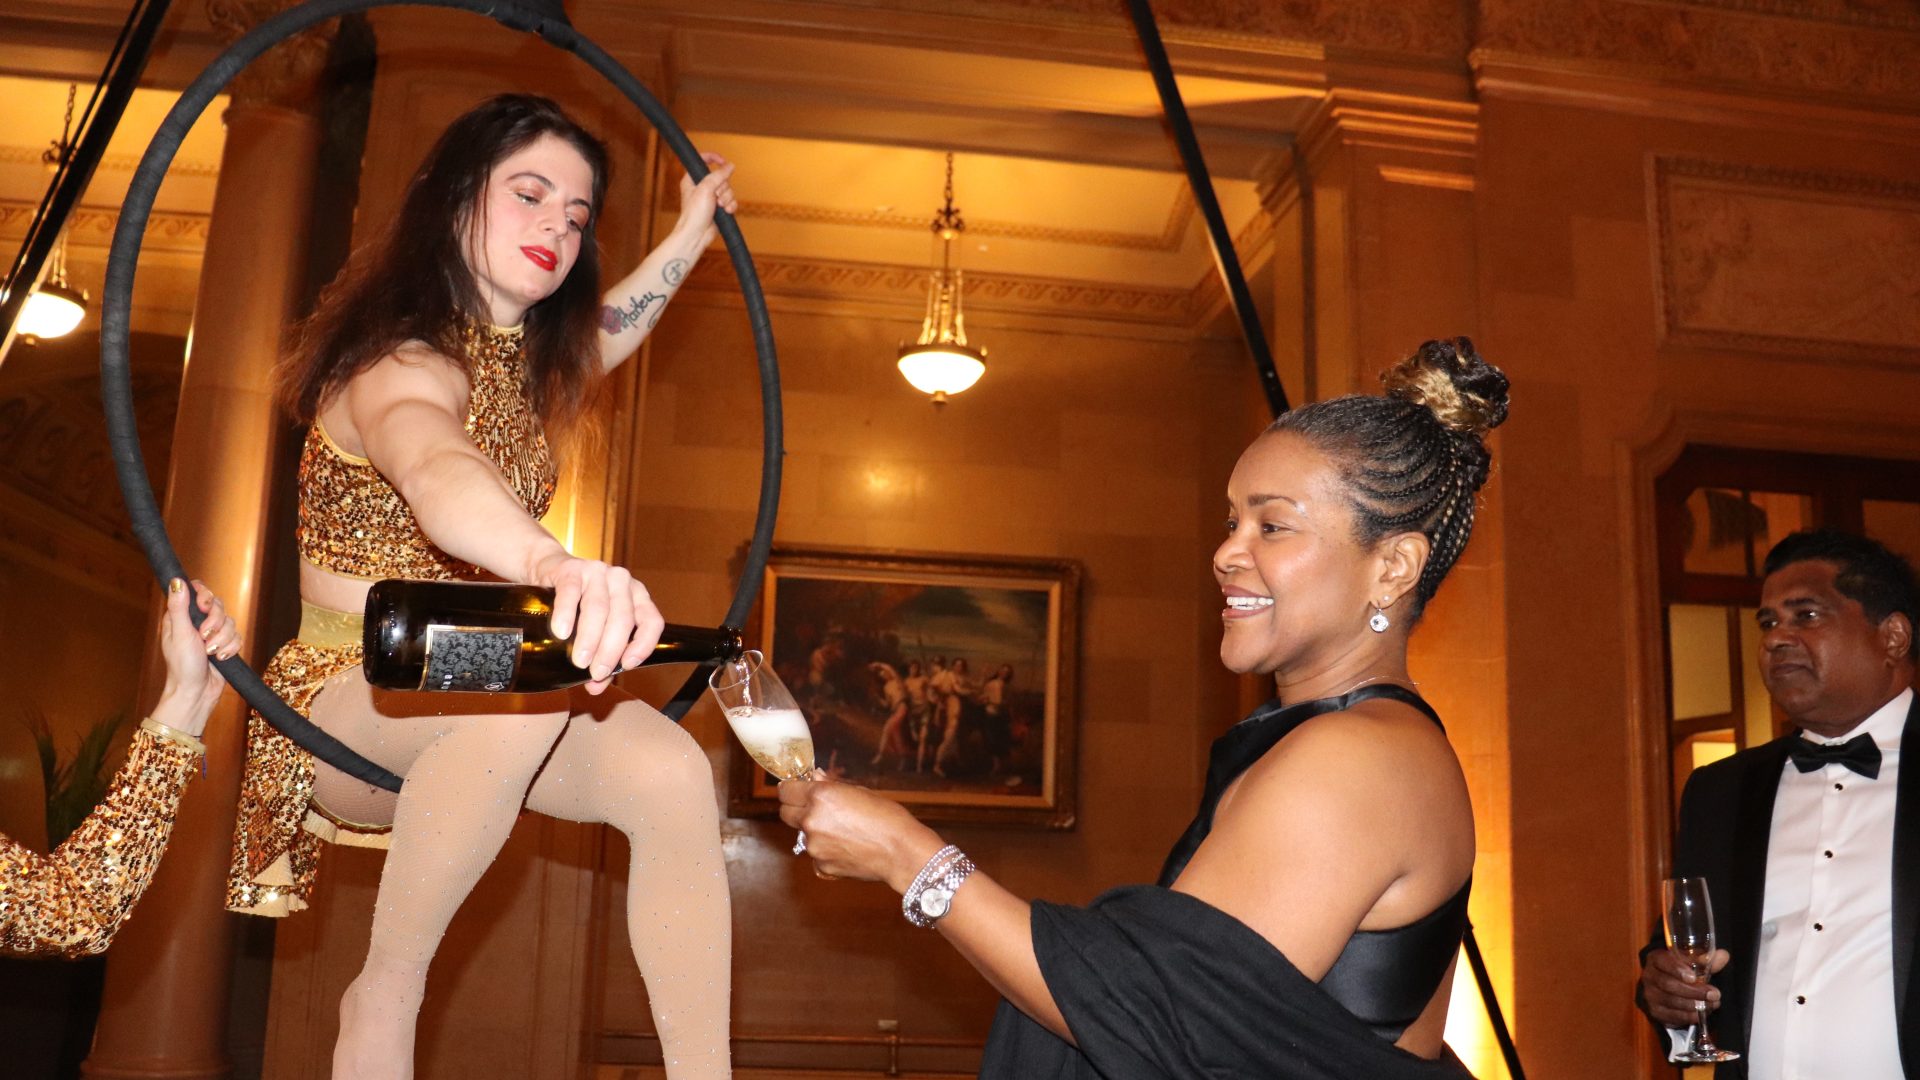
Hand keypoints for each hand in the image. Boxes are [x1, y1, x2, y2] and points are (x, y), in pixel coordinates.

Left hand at [153, 579, 239, 737]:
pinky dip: (231, 648)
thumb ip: (179, 607)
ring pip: (230, 622)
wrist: (197, 692)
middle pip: (218, 605)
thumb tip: (176, 581)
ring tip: (211, 652)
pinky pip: (238, 637)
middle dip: (215, 622)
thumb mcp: (179, 634)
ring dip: (223, 639)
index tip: (203, 606)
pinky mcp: (225, 645)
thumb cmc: (182, 666)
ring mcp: (212, 633)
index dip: (205, 596)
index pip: (198, 591)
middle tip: (205, 636)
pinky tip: (220, 658)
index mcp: (181, 616)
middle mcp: (197, 622)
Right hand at [530, 553, 663, 694]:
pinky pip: (570, 593)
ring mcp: (598, 572)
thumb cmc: (578, 604)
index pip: (651, 621)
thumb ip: (601, 656)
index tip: (627, 665)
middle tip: (596, 672)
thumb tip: (595, 688)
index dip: (643, 645)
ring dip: (589, 638)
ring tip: (580, 661)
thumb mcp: (595, 628)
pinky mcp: (571, 569)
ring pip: (598, 608)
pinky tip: (562, 633)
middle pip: (622, 619)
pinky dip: (566, 615)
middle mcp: (622, 582)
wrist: (548, 571)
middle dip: (610, 650)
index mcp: (637, 596)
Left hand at [676, 153, 737, 248]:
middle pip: (722, 177)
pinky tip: (726, 211)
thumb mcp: (706, 188)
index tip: (723, 161)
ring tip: (720, 206)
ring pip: (728, 190)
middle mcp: (703, 187)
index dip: (714, 158)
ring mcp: (712, 197)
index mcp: (693, 179)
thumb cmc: (694, 213)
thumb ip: (719, 175)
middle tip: (716, 196)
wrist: (697, 234)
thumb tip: (730, 166)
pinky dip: (731, 206)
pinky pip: (732, 201)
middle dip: (723, 187)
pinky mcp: (720, 207)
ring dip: (727, 198)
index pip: (704, 161)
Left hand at [778, 771, 943, 889]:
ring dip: (813, 830)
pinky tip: (847, 846)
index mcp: (820, 796)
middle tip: (813, 808)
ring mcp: (814, 846)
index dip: (791, 789)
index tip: (796, 789)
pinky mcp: (821, 865)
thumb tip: (814, 778)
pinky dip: (825, 849)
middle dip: (795, 808)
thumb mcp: (859, 792)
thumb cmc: (888, 818)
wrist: (902, 852)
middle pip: (785, 812)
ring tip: (842, 830)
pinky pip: (815, 853)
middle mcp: (811, 820)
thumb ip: (831, 786)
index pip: (785, 790)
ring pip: (801, 834)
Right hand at [1640, 947, 1728, 1026]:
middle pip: (1668, 984)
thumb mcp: (1692, 961)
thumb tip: (1723, 955)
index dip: (1677, 969)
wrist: (1666, 986)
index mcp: (1656, 959)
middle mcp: (1649, 976)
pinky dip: (1688, 1016)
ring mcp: (1650, 995)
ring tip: (1712, 1004)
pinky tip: (1701, 1014)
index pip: (1663, 962)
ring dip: (1694, 1005)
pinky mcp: (1655, 1011)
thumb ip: (1707, 959)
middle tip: (1713, 994)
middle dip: (1693, 991)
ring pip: (1671, 1001)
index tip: (1693, 977)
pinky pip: (1672, 1016)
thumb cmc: (1682, 970)